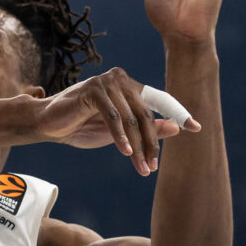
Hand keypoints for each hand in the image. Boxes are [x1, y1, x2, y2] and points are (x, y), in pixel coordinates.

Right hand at [35, 68, 200, 175]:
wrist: (48, 123)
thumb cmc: (82, 126)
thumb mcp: (120, 133)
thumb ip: (146, 128)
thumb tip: (176, 128)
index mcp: (129, 85)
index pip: (159, 99)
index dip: (178, 113)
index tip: (196, 128)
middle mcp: (120, 78)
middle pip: (145, 114)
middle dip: (151, 144)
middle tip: (152, 167)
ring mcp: (106, 82)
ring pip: (131, 118)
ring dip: (137, 146)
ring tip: (141, 167)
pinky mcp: (92, 90)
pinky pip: (113, 116)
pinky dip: (119, 136)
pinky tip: (124, 152)